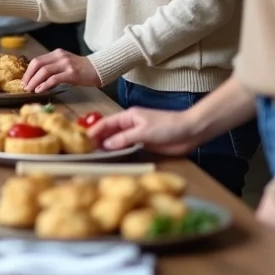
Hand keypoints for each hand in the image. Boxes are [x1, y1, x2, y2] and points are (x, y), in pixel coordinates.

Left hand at [22, 49, 100, 91]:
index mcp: (56, 54)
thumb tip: (37, 79)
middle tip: (25, 86)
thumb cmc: (81, 69)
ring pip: (44, 71)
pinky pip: (54, 79)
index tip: (24, 80)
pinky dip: (45, 85)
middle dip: (29, 76)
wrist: (98, 69)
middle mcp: (60, 57)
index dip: (28, 71)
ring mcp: (66, 64)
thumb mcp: (65, 64)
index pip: (37, 60)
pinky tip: (40, 90)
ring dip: (34, 81)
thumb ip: (53, 67)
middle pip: (37, 64)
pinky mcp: (72, 73)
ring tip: (30, 89)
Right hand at [86, 106, 202, 154]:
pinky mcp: (144, 144)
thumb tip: (106, 145)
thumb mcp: (144, 132)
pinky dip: (119, 152)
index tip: (84, 140)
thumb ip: (124, 138)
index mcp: (128, 116)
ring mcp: (137, 134)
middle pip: (110, 132)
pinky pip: (127, 148)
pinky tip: (113, 158)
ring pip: (118, 141)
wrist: (190, 131)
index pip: (106, 123)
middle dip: (98, 139)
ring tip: (96, 156)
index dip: (94, 131)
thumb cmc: (168, 126)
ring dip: (108, 147)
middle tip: (86, 150)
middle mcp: (130, 125)